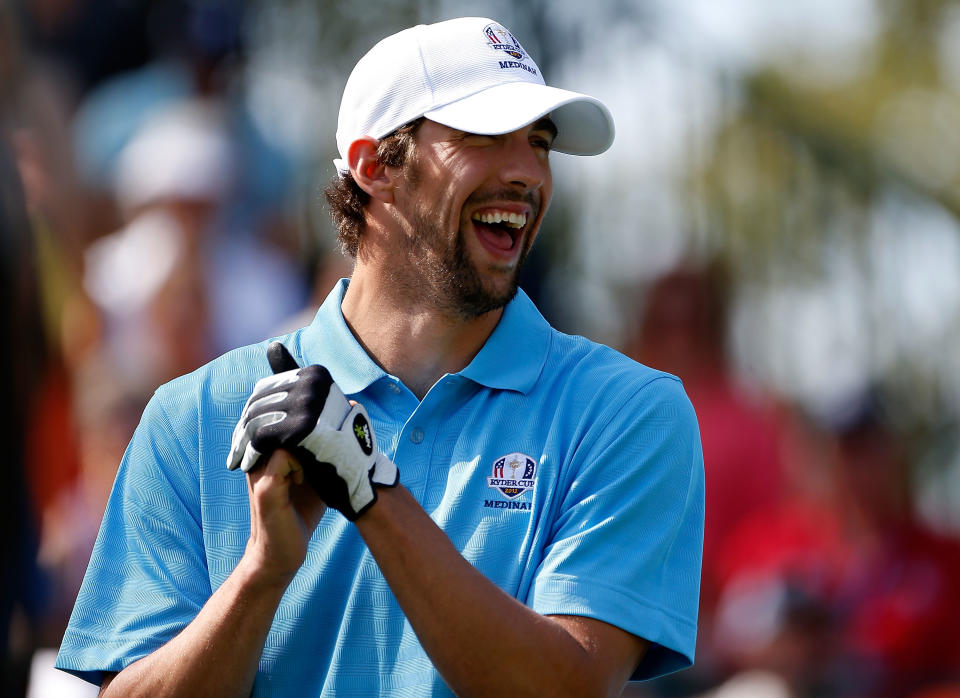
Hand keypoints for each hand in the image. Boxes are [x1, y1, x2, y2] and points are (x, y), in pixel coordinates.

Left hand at [227, 342, 398, 519]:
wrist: (356, 477)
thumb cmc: (335, 442)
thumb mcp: (316, 402)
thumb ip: (293, 373)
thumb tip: (271, 345)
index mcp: (316, 373)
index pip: (267, 388)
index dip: (253, 412)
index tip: (245, 431)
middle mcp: (313, 383)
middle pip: (259, 404)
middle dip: (244, 428)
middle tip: (236, 450)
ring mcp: (307, 405)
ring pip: (255, 420)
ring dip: (243, 443)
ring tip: (239, 460)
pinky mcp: (299, 429)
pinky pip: (259, 437)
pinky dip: (249, 453)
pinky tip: (247, 466)